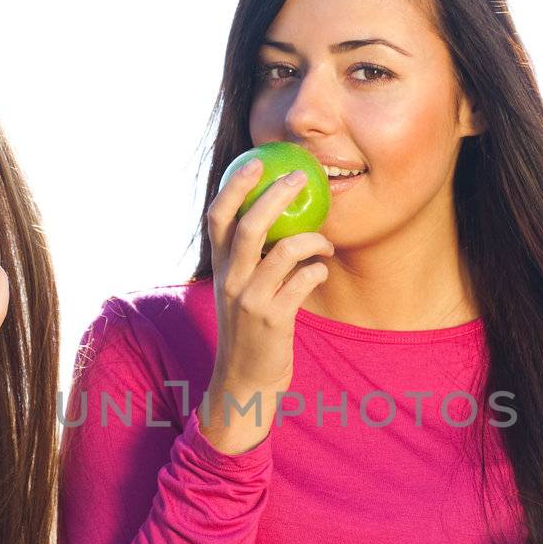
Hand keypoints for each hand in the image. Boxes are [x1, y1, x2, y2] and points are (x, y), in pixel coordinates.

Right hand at [201, 158, 333, 454]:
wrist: (244, 382)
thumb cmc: (249, 330)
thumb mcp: (239, 291)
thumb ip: (251, 260)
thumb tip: (277, 221)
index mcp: (220, 269)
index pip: (217, 217)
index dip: (235, 186)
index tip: (256, 162)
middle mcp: (231, 280)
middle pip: (249, 226)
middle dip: (277, 195)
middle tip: (302, 177)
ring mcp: (251, 300)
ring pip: (284, 251)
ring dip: (312, 238)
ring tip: (325, 240)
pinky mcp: (274, 319)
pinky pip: (303, 281)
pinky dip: (317, 270)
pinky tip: (321, 272)